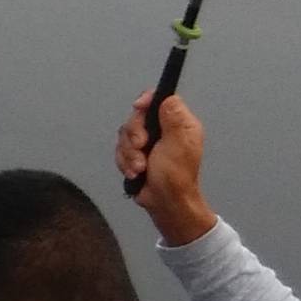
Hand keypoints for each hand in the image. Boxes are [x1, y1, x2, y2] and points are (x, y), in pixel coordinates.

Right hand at [116, 93, 216, 245]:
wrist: (164, 202)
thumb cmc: (176, 177)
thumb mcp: (178, 143)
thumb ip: (173, 118)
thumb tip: (168, 98)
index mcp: (179, 123)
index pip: (159, 99)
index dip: (146, 101)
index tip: (138, 107)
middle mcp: (164, 130)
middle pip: (137, 117)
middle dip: (134, 135)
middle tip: (142, 148)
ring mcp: (149, 143)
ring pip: (125, 135)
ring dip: (129, 153)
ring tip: (141, 167)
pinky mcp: (136, 154)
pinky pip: (120, 149)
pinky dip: (125, 161)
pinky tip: (135, 172)